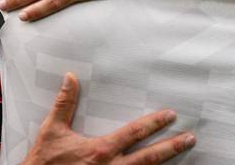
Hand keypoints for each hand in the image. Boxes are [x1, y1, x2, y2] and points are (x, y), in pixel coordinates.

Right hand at [22, 73, 194, 164]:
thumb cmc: (44, 163)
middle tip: (190, 138)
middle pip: (150, 158)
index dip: (154, 124)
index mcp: (101, 150)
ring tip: (183, 155)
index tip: (171, 116)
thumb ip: (64, 103)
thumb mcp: (52, 130)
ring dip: (165, 164)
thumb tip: (71, 78)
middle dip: (171, 147)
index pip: (134, 133)